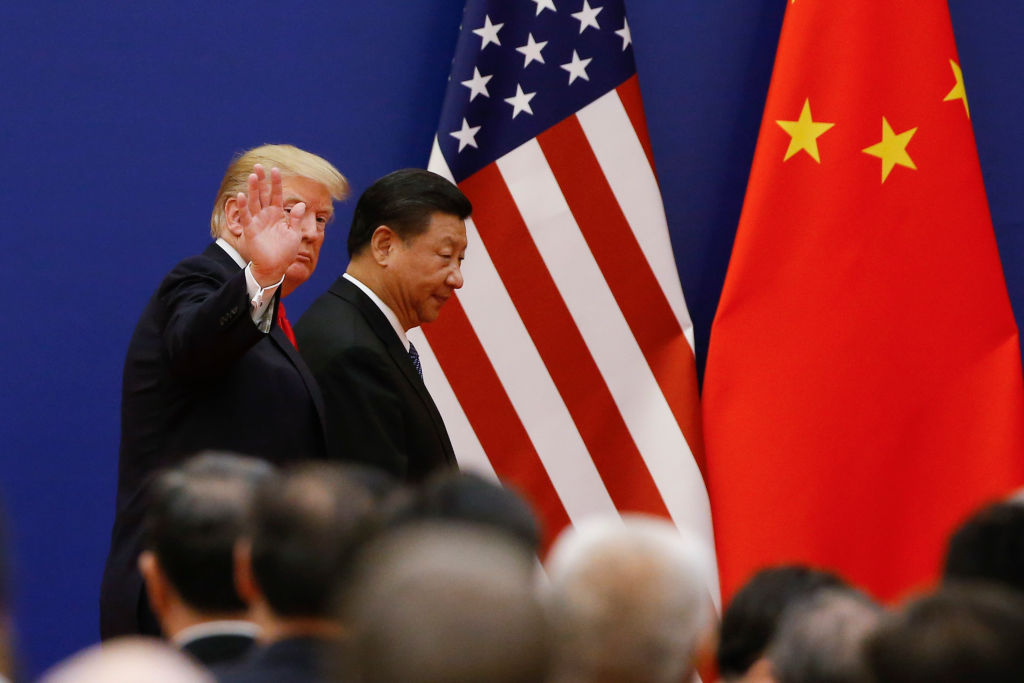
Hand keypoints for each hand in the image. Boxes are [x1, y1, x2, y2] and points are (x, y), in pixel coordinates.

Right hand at [237, 164, 306, 286]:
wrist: (275, 267)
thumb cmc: (285, 252)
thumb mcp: (294, 234)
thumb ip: (295, 219)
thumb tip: (300, 204)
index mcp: (278, 215)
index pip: (277, 195)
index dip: (276, 183)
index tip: (275, 170)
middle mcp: (266, 215)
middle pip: (263, 194)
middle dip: (261, 180)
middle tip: (258, 166)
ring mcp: (257, 221)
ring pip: (254, 201)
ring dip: (253, 189)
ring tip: (252, 176)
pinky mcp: (250, 230)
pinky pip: (246, 216)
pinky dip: (244, 206)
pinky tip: (242, 195)